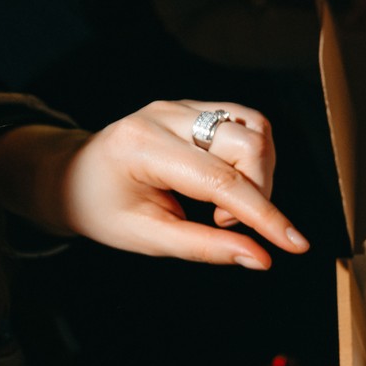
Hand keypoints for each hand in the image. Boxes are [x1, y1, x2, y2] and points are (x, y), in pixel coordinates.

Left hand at [0, 100, 307, 268]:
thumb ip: (205, 247)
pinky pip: (246, 123)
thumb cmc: (102, 209)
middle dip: (259, 191)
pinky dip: (253, 157)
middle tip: (225, 223)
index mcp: (142, 147)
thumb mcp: (146, 238)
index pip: (221, 180)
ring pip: (255, 126)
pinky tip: (231, 180)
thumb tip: (261, 259)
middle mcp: (164, 115)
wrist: (69, 175)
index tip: (296, 245)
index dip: (265, 215)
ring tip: (228, 203)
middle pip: (248, 143)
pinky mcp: (193, 106)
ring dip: (260, 172)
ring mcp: (180, 105)